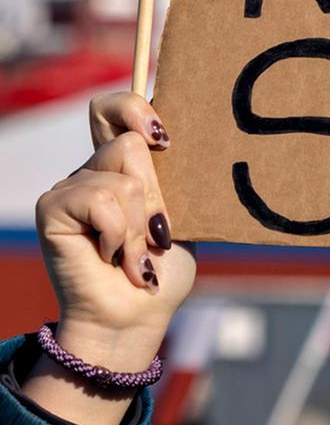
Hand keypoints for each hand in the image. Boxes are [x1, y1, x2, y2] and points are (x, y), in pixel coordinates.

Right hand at [27, 93, 196, 424]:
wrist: (136, 317)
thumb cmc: (162, 272)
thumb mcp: (181, 220)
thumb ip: (174, 181)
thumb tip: (176, 142)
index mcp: (125, 168)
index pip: (115, 109)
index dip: (135, 107)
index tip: (165, 139)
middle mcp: (94, 171)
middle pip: (131, 144)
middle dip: (157, 196)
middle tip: (158, 234)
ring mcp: (71, 187)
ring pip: (122, 178)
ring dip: (140, 227)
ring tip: (136, 257)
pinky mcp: (53, 207)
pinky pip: (99, 199)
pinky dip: (119, 235)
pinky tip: (115, 259)